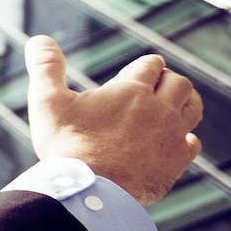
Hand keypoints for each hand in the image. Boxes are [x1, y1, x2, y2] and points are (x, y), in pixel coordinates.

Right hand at [24, 35, 202, 205]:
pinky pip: (192, 142)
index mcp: (132, 89)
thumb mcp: (48, 102)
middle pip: (178, 83)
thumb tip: (38, 39)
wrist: (88, 191)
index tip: (138, 71)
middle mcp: (160, 108)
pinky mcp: (176, 161)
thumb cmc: (66, 145)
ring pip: (192, 108)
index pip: (151, 65)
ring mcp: (171, 135)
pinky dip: (186, 138)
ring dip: (185, 102)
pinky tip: (174, 141)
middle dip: (167, 80)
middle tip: (156, 86)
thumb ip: (46, 68)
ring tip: (173, 105)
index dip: (145, 66)